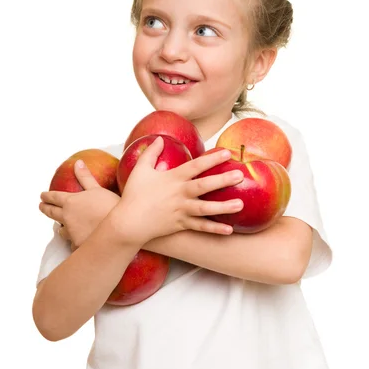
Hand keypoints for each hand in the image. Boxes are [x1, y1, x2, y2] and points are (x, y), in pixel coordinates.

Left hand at [39, 160, 120, 249]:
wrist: (121, 228)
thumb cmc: (111, 206)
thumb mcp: (98, 189)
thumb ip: (85, 177)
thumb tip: (78, 163)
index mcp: (70, 202)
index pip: (53, 197)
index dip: (47, 196)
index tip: (42, 196)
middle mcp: (67, 217)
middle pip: (51, 212)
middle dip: (45, 208)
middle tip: (42, 206)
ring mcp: (72, 232)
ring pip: (60, 231)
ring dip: (60, 228)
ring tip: (61, 228)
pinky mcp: (78, 245)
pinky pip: (72, 245)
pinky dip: (74, 243)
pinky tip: (77, 244)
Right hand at [113, 136, 244, 245]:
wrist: (128, 222)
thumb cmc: (134, 195)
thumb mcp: (140, 170)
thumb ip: (151, 153)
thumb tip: (159, 138)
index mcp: (172, 178)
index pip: (195, 166)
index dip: (211, 159)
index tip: (227, 153)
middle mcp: (179, 194)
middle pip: (204, 186)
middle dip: (223, 180)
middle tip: (240, 176)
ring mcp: (181, 210)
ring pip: (206, 209)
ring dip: (223, 207)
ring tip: (240, 204)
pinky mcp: (180, 224)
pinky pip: (200, 227)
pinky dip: (214, 229)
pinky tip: (229, 230)